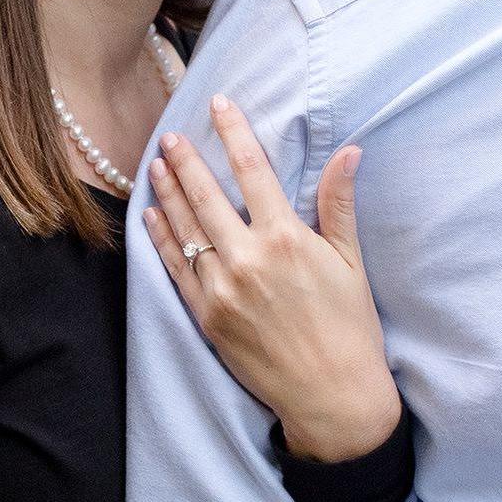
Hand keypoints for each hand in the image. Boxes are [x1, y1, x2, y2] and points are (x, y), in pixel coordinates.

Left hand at [144, 98, 400, 464]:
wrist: (332, 396)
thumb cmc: (350, 329)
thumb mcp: (350, 263)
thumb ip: (338, 205)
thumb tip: (348, 151)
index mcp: (287, 238)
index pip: (253, 170)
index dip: (234, 132)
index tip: (220, 104)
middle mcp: (248, 258)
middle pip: (207, 194)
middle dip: (187, 160)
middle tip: (172, 134)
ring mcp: (222, 288)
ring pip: (185, 228)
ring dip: (168, 193)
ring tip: (156, 164)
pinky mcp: (206, 317)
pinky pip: (176, 268)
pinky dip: (161, 238)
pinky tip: (151, 216)